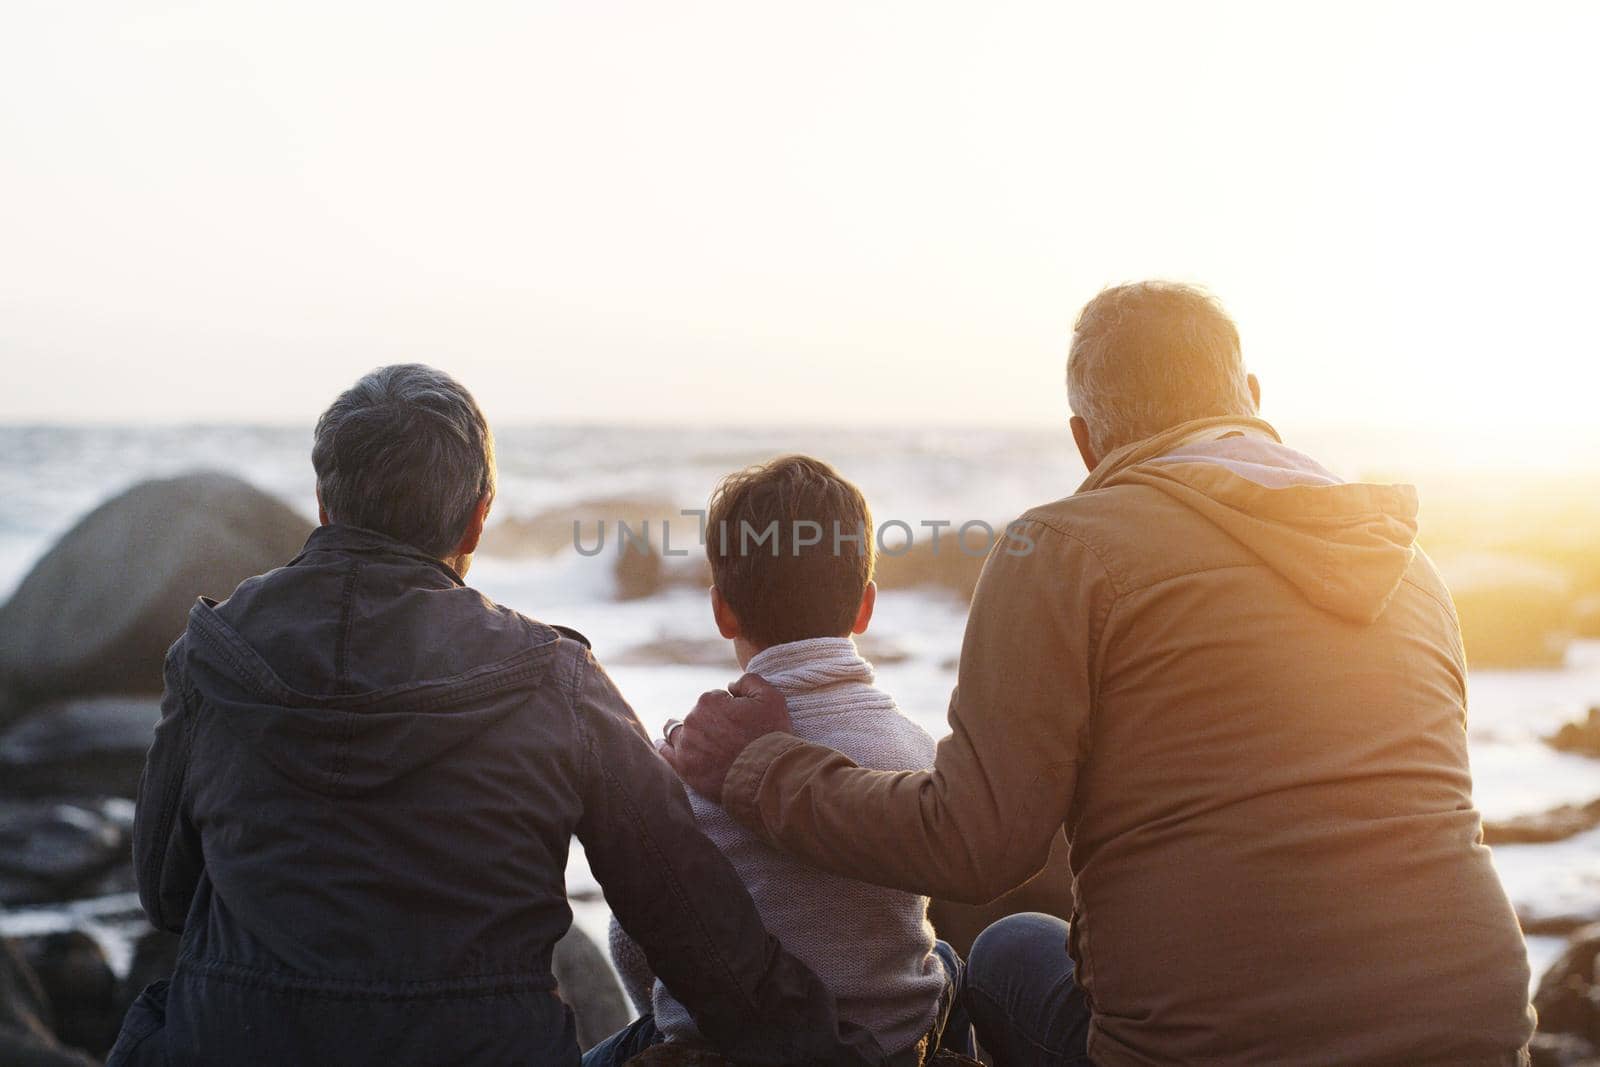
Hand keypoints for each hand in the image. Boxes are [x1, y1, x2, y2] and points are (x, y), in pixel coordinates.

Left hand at [659, 673, 791, 803]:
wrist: (767, 776)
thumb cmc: (771, 736)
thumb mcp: (771, 697)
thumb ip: (749, 681)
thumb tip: (730, 686)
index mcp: (709, 701)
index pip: (714, 699)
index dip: (729, 710)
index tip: (741, 723)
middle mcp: (692, 721)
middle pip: (696, 716)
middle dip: (710, 722)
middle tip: (730, 738)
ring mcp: (685, 746)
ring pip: (678, 732)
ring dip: (684, 732)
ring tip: (690, 738)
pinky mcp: (684, 768)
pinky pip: (666, 754)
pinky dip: (664, 747)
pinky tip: (662, 744)